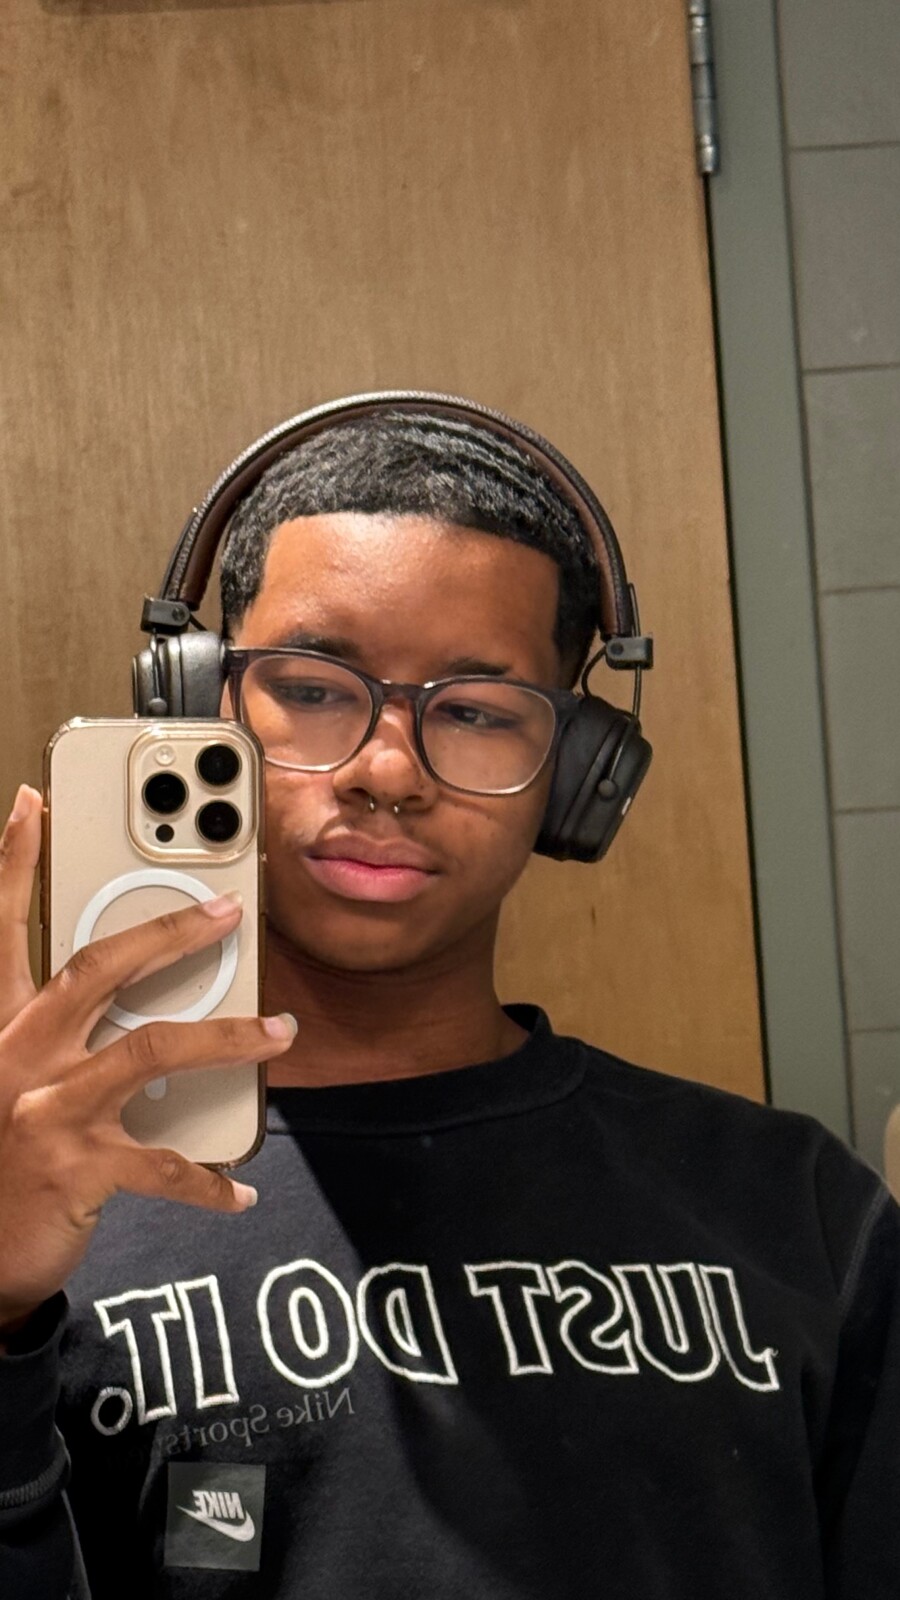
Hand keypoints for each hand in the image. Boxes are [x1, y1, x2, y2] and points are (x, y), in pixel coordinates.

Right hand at [0, 784, 293, 1334]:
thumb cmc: (4, 1157)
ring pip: (151, 1049)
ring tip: (278, 1034)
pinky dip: (208, 1177)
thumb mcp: (15, 1081)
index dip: (14, 862)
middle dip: (169, 931)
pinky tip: (240, 1185)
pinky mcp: (78, 1168)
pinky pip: (164, 1164)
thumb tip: (137, 1006)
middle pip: (99, 967)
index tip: (33, 801)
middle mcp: (19, 1054)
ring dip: (228, 1038)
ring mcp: (47, 1109)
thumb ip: (57, 1035)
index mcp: (2, 1026)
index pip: (4, 927)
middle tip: (228, 909)